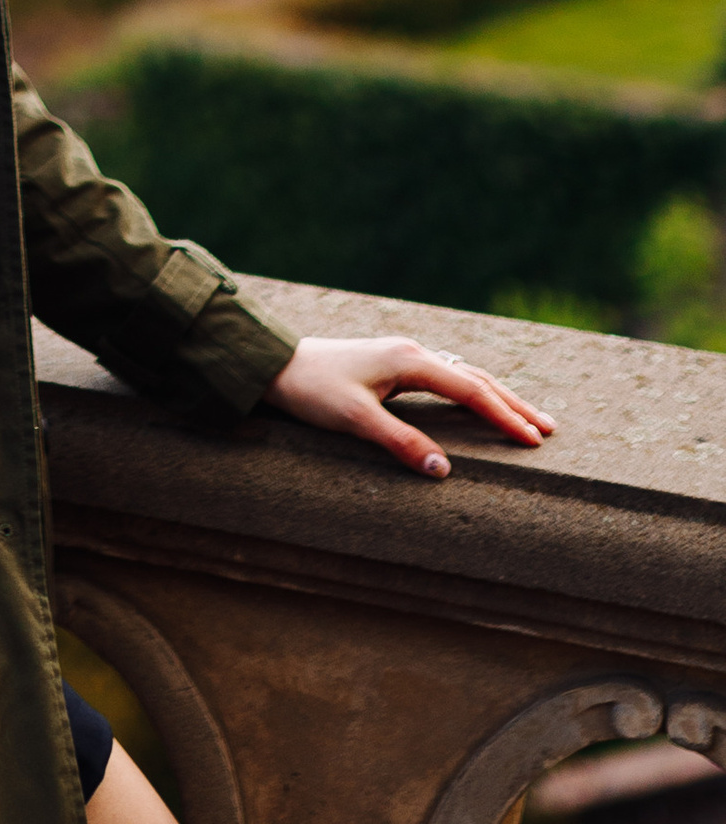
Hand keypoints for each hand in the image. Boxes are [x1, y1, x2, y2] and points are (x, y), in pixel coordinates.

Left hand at [264, 334, 556, 478]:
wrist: (273, 364)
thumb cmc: (311, 390)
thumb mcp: (354, 420)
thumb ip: (400, 443)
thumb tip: (443, 471)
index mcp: (409, 360)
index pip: (471, 390)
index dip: (504, 416)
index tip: (533, 440)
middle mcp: (412, 352)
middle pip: (475, 378)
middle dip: (513, 403)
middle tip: (549, 428)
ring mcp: (402, 355)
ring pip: (462, 375)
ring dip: (495, 395)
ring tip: (526, 417)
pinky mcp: (392, 364)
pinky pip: (445, 377)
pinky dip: (471, 391)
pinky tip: (478, 403)